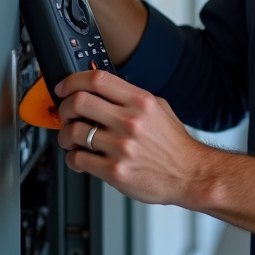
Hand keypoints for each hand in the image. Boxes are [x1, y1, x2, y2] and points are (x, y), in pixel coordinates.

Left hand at [55, 70, 212, 206]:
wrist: (190, 174)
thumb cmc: (174, 144)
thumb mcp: (159, 108)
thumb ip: (132, 98)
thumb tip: (104, 90)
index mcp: (140, 101)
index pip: (97, 79)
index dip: (72, 80)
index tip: (64, 87)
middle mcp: (130, 121)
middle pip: (79, 102)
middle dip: (64, 107)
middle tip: (65, 114)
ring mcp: (121, 147)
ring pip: (73, 132)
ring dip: (64, 135)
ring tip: (70, 139)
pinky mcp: (115, 171)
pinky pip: (78, 160)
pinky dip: (72, 159)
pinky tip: (80, 158)